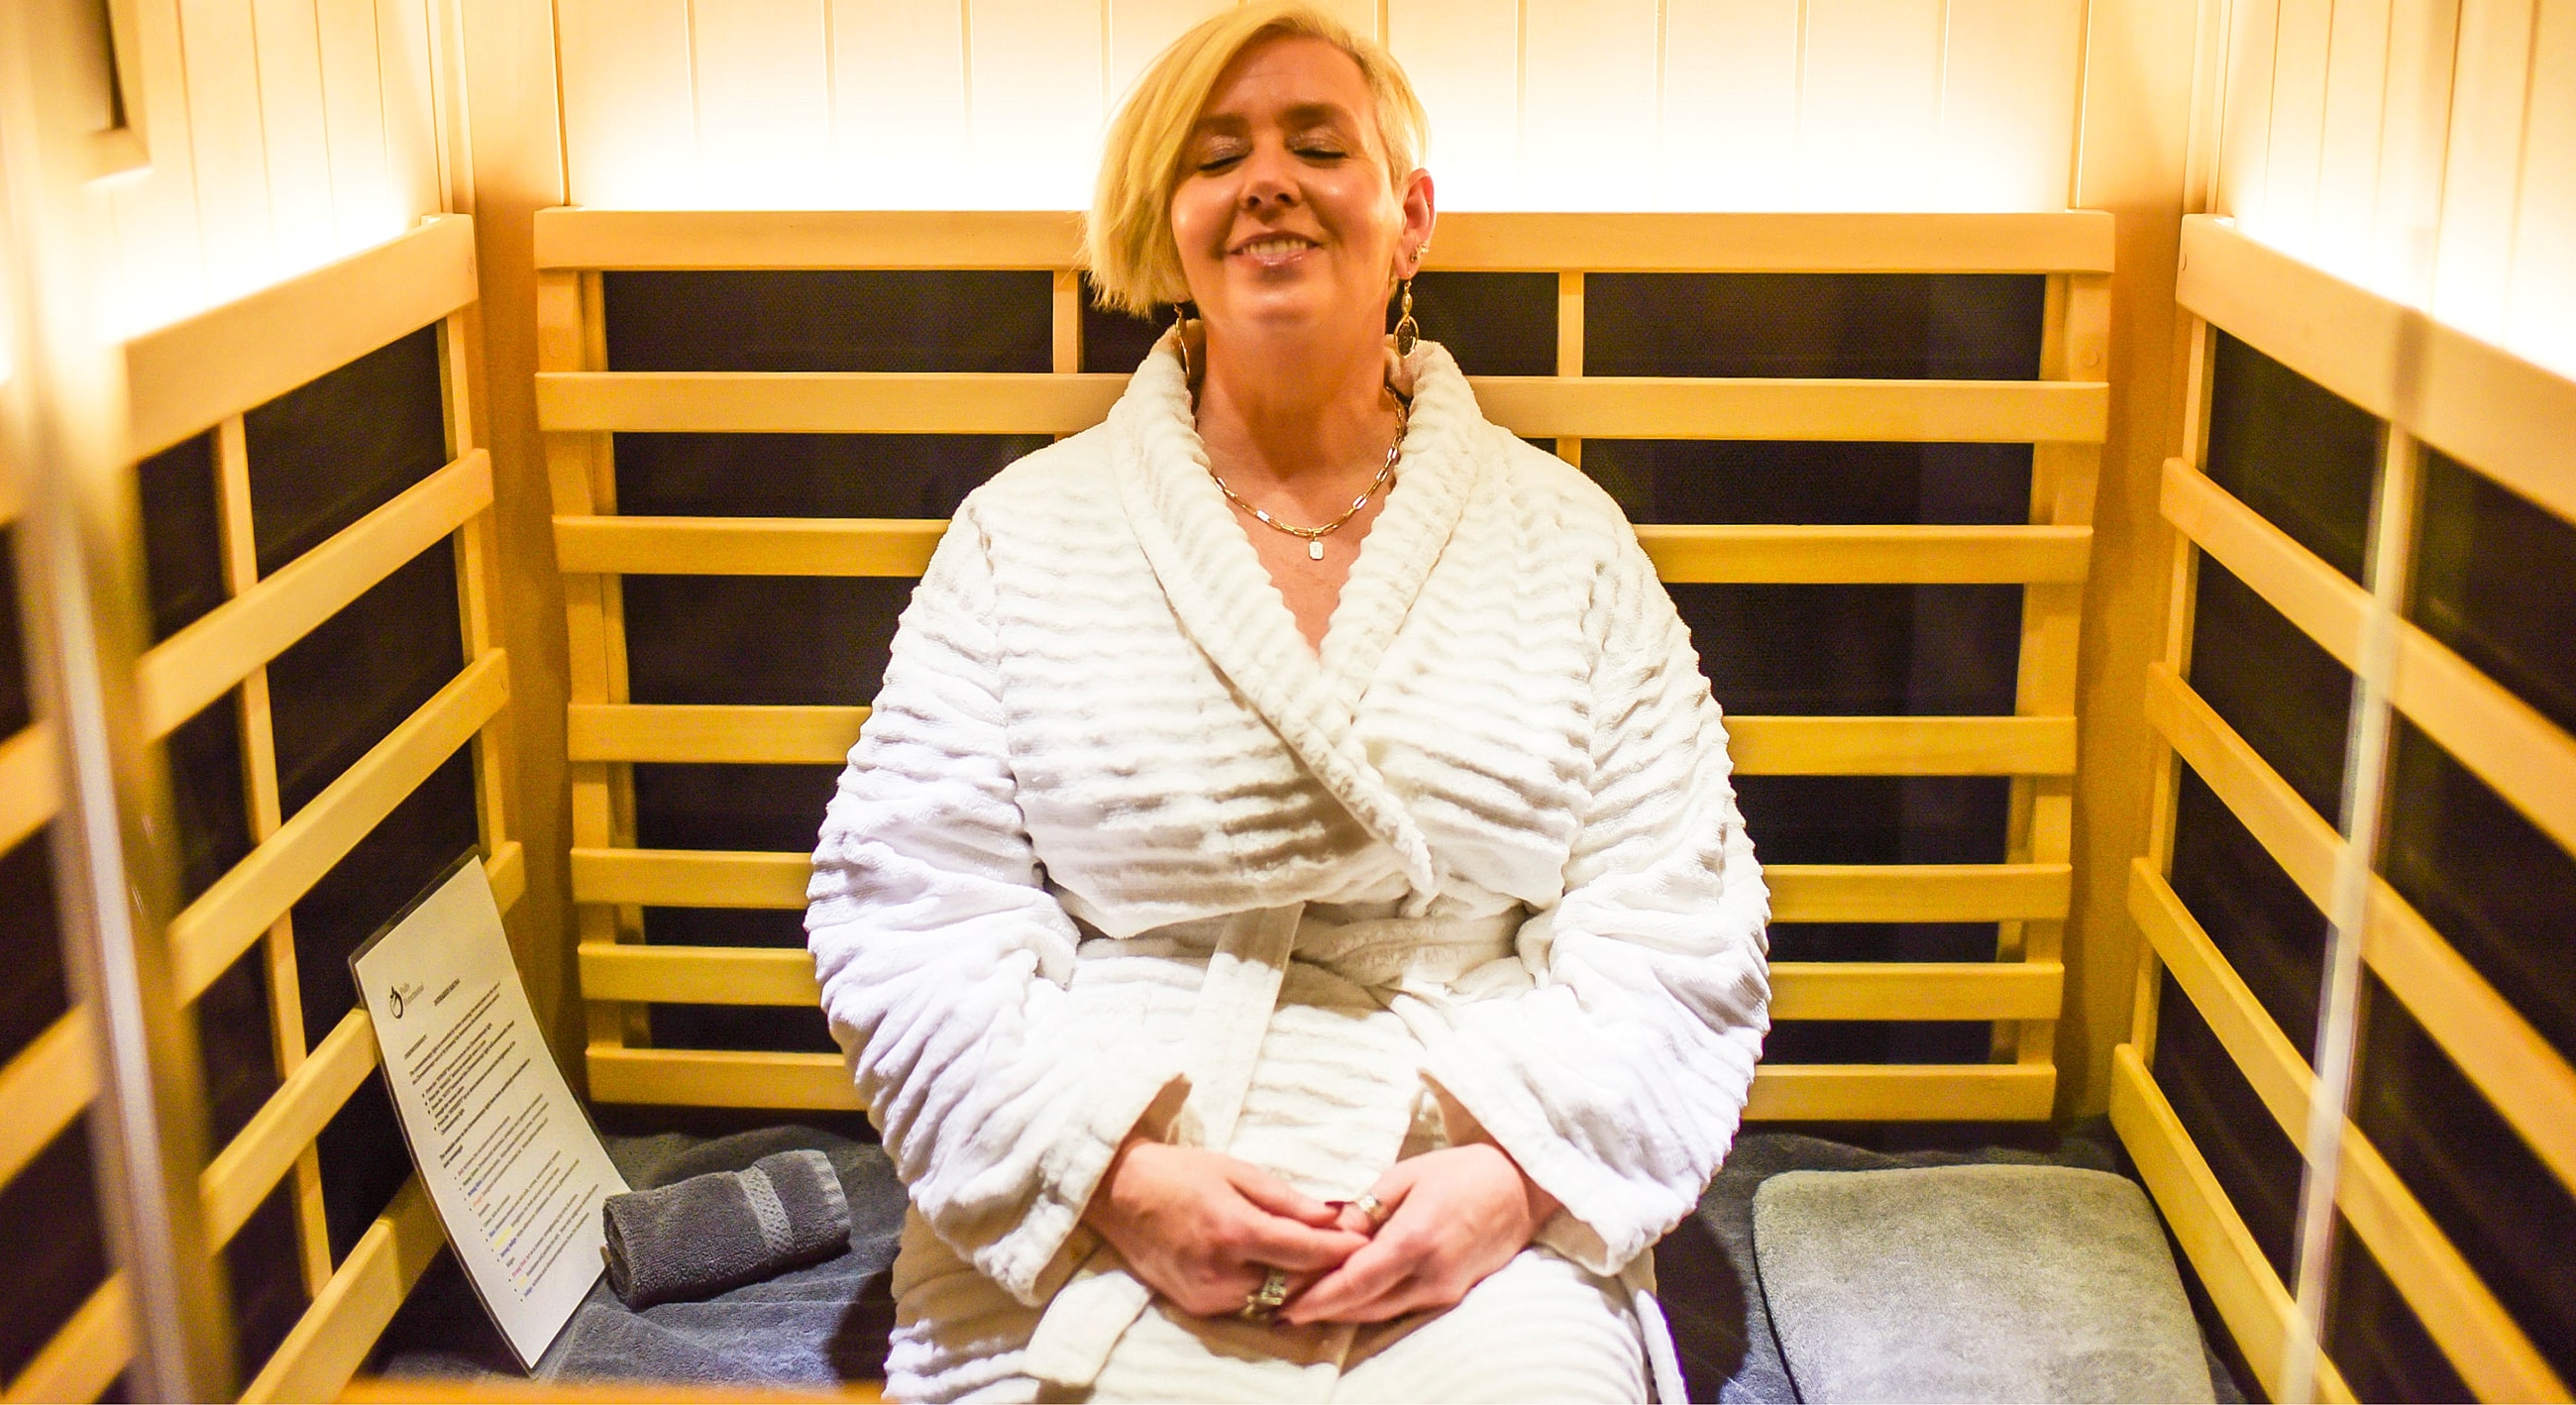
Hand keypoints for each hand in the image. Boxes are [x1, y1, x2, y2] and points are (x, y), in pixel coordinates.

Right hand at [1083, 1138, 1370, 1318]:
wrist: (1120, 1194)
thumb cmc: (1180, 1173)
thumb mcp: (1236, 1171)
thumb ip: (1286, 1199)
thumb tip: (1332, 1216)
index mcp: (1234, 1230)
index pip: (1302, 1250)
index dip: (1339, 1249)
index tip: (1365, 1241)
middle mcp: (1222, 1271)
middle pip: (1294, 1283)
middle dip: (1325, 1269)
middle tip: (1352, 1251)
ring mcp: (1207, 1294)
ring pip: (1274, 1300)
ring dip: (1298, 1283)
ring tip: (1321, 1261)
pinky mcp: (1197, 1306)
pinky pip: (1249, 1304)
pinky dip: (1269, 1290)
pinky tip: (1280, 1271)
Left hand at [1281, 1143, 1559, 1324]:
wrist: (1520, 1188)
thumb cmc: (1461, 1172)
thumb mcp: (1405, 1176)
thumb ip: (1364, 1209)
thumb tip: (1327, 1233)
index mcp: (1415, 1240)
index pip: (1355, 1281)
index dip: (1317, 1297)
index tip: (1284, 1305)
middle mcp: (1430, 1274)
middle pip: (1363, 1306)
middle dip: (1322, 1308)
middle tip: (1282, 1304)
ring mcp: (1444, 1290)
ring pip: (1381, 1312)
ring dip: (1344, 1310)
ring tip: (1306, 1301)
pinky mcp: (1451, 1295)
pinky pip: (1401, 1306)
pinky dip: (1370, 1303)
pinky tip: (1348, 1295)